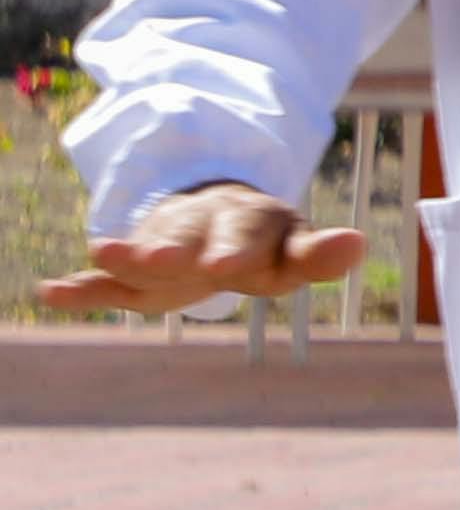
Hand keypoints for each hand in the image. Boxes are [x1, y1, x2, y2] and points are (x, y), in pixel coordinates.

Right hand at [36, 179, 368, 315]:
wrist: (217, 217)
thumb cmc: (265, 245)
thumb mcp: (295, 252)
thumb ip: (320, 255)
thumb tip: (356, 243)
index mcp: (251, 223)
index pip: (251, 236)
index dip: (238, 251)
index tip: (227, 267)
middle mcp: (203, 226)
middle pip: (191, 238)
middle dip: (179, 249)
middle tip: (171, 261)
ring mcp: (164, 242)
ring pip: (146, 252)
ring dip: (129, 254)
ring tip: (104, 254)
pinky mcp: (134, 265)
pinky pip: (107, 279)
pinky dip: (83, 286)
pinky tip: (53, 292)